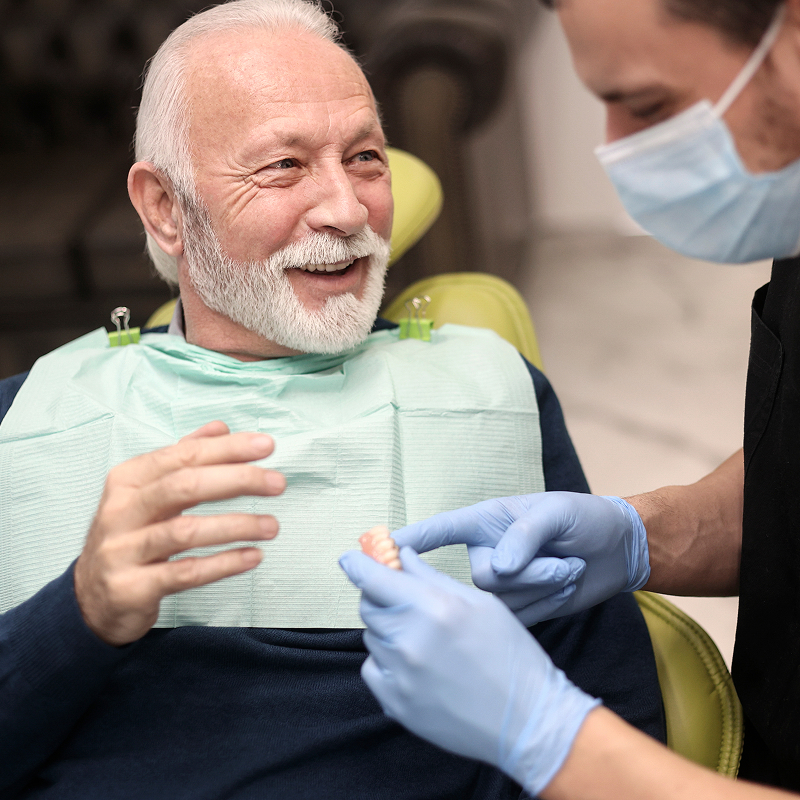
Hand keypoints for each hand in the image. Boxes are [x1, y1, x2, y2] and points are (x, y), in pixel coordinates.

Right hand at [73, 421, 285, 645]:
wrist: (90, 599)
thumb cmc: (130, 537)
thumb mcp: (148, 492)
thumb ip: (183, 458)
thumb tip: (221, 428)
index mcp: (128, 480)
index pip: (184, 455)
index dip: (227, 449)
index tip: (266, 446)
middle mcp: (121, 511)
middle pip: (184, 486)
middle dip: (237, 480)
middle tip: (276, 483)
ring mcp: (123, 550)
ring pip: (185, 531)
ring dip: (236, 525)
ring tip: (272, 526)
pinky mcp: (132, 587)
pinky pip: (185, 573)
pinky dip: (223, 564)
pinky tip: (252, 556)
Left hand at [339, 548, 599, 795]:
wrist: (527, 720)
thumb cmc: (511, 656)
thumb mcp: (481, 604)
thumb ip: (433, 577)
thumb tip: (402, 556)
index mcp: (434, 608)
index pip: (373, 578)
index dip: (357, 564)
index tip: (350, 558)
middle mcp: (410, 639)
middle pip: (368, 606)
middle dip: (381, 597)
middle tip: (406, 603)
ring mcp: (400, 675)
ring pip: (372, 636)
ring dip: (388, 630)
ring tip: (425, 641)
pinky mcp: (395, 703)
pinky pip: (373, 668)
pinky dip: (388, 662)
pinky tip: (419, 667)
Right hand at [392, 493, 649, 623]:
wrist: (617, 551)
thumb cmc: (582, 517)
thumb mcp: (556, 514)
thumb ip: (524, 535)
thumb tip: (497, 568)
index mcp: (485, 522)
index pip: (439, 531)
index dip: (409, 541)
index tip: (377, 549)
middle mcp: (487, 553)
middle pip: (480, 578)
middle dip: (529, 573)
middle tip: (563, 562)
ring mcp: (503, 585)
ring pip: (503, 601)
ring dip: (544, 587)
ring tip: (567, 568)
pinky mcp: (520, 609)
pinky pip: (520, 616)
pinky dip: (549, 603)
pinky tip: (565, 587)